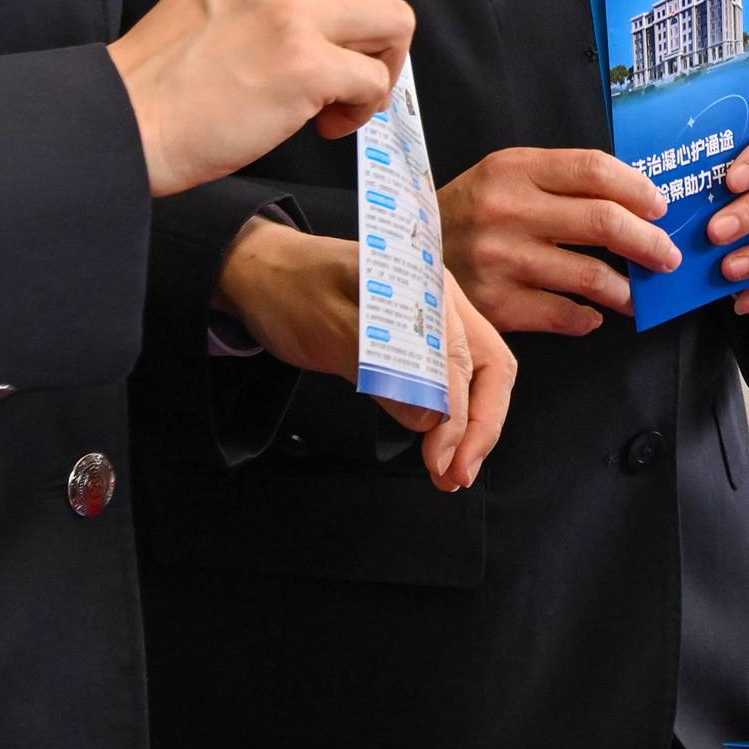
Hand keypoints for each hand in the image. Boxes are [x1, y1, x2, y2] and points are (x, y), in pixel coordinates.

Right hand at [110, 0, 411, 195]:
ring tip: (338, 102)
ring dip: (378, 69)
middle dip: (374, 39)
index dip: (349, 13)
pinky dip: (362, 107)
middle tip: (341, 81)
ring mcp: (292, 12)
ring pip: (394, 22)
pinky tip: (323, 124)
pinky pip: (374, 79)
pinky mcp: (305, 63)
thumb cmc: (164, 82)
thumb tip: (341, 20)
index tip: (326, 49)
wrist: (123, 123)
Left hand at [213, 215, 515, 488]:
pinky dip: (453, 418)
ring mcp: (433, 320)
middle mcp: (440, 300)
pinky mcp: (417, 342)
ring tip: (452, 472)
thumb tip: (433, 418)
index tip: (441, 459)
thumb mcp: (328, 329)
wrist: (259, 274)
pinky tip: (441, 445)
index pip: (462, 357)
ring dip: (472, 427)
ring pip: (477, 376)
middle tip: (457, 475)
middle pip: (489, 365)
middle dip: (481, 426)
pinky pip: (451, 380)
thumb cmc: (289, 291)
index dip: (460, 415)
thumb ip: (382, 368)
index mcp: (425, 283)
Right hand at [436, 147, 681, 336]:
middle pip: (602, 221)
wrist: (404, 253)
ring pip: (590, 276)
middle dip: (648, 242)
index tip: (660, 207)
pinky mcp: (495, 304)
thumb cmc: (469, 213)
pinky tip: (595, 315)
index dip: (638, 189)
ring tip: (640, 293)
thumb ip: (560, 181)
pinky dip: (588, 318)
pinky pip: (562, 315)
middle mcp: (507, 211)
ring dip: (628, 289)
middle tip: (666, 255)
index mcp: (513, 170)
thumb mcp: (504, 177)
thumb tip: (635, 201)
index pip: (593, 170)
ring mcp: (501, 260)